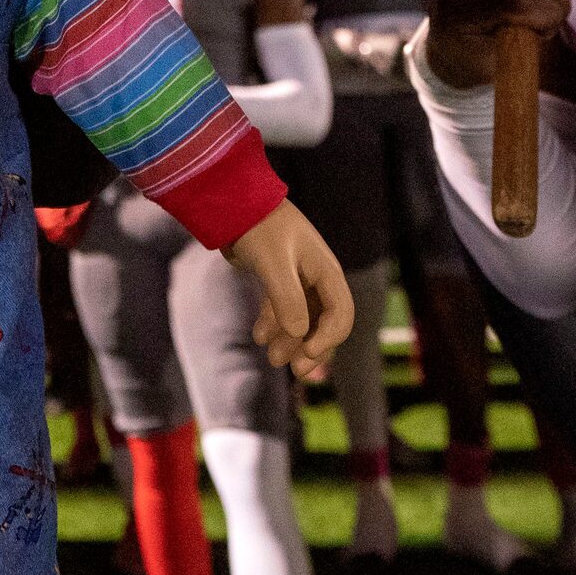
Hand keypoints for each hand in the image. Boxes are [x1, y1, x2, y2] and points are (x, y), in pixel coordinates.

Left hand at [223, 200, 354, 377]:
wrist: (234, 203)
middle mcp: (317, 277)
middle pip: (325, 322)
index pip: (341, 315)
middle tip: (295, 371)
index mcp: (326, 271)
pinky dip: (274, 324)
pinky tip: (259, 336)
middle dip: (312, 348)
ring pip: (303, 319)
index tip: (306, 354)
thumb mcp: (273, 263)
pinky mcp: (279, 279)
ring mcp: (299, 279)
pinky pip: (284, 310)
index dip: (328, 339)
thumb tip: (299, 335)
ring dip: (291, 341)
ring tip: (272, 359)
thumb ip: (287, 298)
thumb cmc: (259, 227)